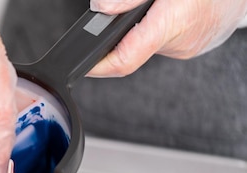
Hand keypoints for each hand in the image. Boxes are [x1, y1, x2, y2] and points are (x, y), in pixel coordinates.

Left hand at [88, 0, 246, 76]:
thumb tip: (101, 10)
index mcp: (173, 23)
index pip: (123, 60)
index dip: (96, 66)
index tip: (80, 65)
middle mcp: (180, 42)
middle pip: (132, 46)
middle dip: (121, 31)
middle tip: (128, 8)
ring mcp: (188, 46)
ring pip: (148, 41)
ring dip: (141, 26)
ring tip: (157, 4)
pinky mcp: (193, 45)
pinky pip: (164, 39)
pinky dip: (157, 26)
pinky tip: (168, 9)